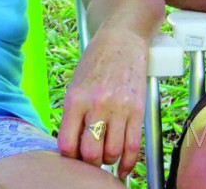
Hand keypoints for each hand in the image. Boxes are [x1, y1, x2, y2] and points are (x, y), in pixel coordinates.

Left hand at [56, 26, 147, 180]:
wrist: (122, 39)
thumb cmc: (96, 62)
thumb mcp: (75, 85)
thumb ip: (72, 115)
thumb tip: (72, 149)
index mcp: (75, 99)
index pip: (67, 145)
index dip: (69, 158)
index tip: (73, 157)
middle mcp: (96, 104)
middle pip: (90, 153)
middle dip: (89, 163)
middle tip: (90, 158)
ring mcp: (119, 107)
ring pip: (112, 153)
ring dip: (108, 160)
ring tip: (106, 155)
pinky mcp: (138, 109)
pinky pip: (133, 146)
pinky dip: (128, 162)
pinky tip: (123, 167)